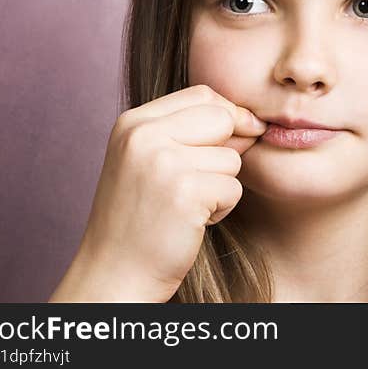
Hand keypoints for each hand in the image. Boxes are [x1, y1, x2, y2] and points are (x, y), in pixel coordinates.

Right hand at [48, 84, 265, 301]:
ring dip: (221, 185)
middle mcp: (143, 136)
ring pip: (232, 157)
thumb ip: (192, 132)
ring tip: (187, 205)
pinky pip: (234, 188)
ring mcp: (163, 163)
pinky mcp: (185, 193)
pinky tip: (192, 222)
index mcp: (133, 123)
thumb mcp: (151, 161)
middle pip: (222, 118)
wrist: (114, 273)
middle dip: (227, 149)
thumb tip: (253, 120)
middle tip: (202, 181)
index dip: (226, 115)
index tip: (230, 140)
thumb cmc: (141, 218)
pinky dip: (222, 209)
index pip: (202, 94)